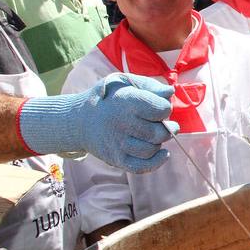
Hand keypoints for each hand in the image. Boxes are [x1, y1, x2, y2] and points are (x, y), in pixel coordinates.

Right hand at [18, 73, 174, 172]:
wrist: (80, 120)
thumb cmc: (109, 99)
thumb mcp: (125, 83)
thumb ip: (150, 85)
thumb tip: (170, 91)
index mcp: (126, 101)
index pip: (161, 109)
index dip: (165, 108)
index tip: (158, 107)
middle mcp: (121, 123)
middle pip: (159, 132)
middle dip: (166, 127)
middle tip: (159, 122)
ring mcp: (118, 143)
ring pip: (152, 149)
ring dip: (158, 142)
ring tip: (152, 134)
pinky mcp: (116, 159)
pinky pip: (141, 166)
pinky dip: (156, 162)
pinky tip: (163, 153)